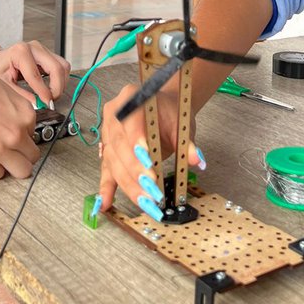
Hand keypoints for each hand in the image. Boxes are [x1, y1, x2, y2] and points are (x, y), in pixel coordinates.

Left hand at [0, 42, 69, 107]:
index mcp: (20, 52)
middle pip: (57, 68)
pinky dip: (60, 78)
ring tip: (51, 95)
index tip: (47, 104)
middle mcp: (34, 47)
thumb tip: (38, 105)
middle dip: (57, 87)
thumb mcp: (4, 84)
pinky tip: (51, 87)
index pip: (37, 75)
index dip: (44, 92)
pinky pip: (61, 65)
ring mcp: (42, 49)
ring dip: (61, 83)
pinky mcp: (47, 53)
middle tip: (51, 101)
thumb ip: (21, 94)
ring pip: (63, 66)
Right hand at [0, 59, 39, 179]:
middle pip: (33, 157)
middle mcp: (16, 134)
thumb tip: (19, 124)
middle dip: (24, 154)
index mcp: (25, 115)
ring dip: (12, 165)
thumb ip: (16, 112)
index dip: (23, 134)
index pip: (34, 134)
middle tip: (12, 151)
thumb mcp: (7, 91)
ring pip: (21, 171)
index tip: (13, 134)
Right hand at [96, 84, 203, 218]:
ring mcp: (107, 134)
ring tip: (145, 202)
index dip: (136, 143)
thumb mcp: (180, 122)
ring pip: (114, 162)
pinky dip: (107, 189)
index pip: (130, 122)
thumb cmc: (170, 111)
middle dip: (135, 171)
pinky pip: (106, 171)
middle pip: (120, 146)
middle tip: (151, 188)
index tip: (148, 163)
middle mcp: (113, 116)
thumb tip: (196, 159)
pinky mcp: (108, 151)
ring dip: (130, 185)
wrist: (162, 106)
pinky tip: (106, 204)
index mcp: (130, 98)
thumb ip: (186, 142)